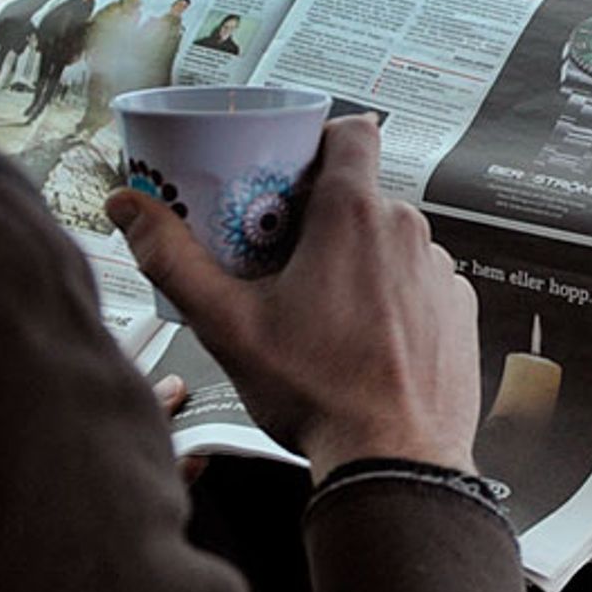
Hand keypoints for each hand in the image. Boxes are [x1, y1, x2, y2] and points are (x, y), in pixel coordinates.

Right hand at [108, 116, 482, 477]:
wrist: (394, 460)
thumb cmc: (319, 394)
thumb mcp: (226, 324)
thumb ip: (173, 259)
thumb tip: (131, 209)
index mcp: (353, 216)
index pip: (352, 131)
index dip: (321, 140)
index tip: (290, 167)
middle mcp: (407, 232)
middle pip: (362, 194)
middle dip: (322, 216)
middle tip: (281, 257)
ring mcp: (440, 270)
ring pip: (391, 241)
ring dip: (360, 260)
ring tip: (320, 309)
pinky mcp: (459, 309)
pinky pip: (420, 283)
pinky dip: (394, 298)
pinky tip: (363, 337)